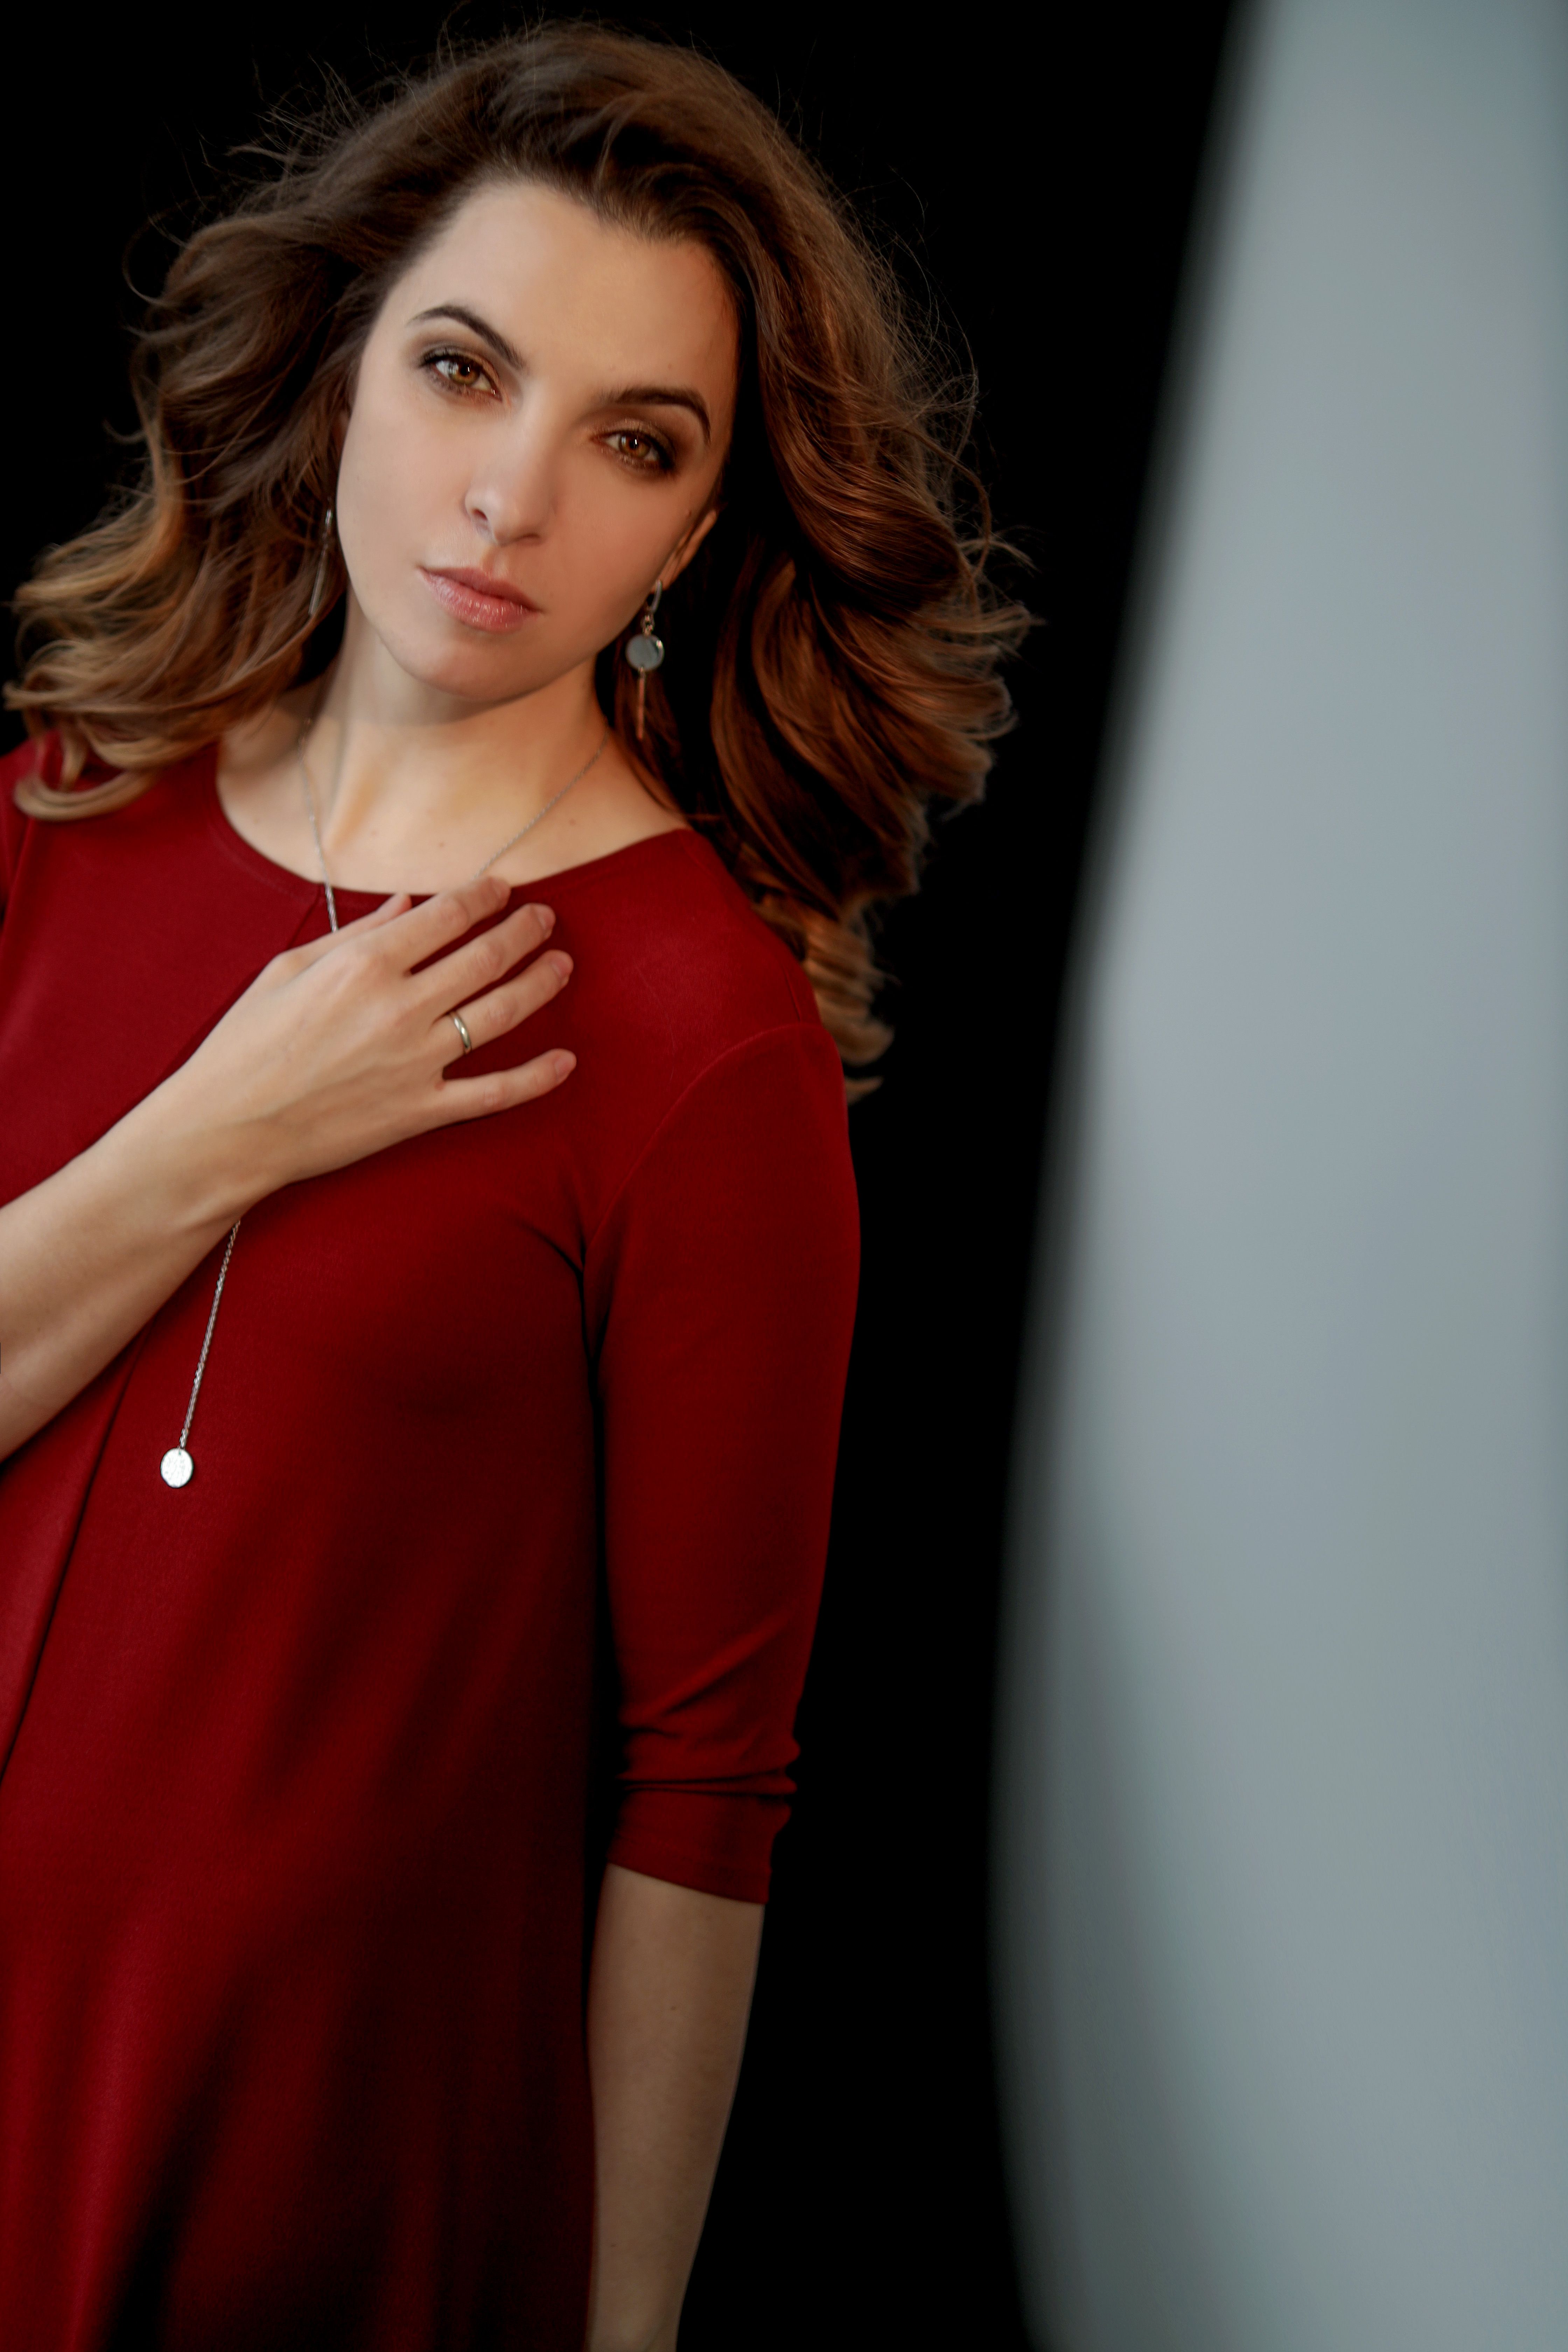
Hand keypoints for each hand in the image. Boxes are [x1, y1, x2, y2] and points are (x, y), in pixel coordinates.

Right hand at [163, 874, 573, 1201]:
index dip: (484, 896)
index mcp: (365, 965)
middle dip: (524, 932)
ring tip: (562, 965)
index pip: (447, 916)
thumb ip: (358, 933)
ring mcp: (417, 1062)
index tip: (504, 888)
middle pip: (485, 958)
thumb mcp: (289, 970)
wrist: (227, 1129)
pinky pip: (496, 1093)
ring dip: (540, 984)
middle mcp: (400, 1008)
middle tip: (545, 919)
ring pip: (502, 1014)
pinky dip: (537, 1078)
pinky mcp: (422, 1111)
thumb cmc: (246, 1045)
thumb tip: (410, 902)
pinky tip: (566, 1061)